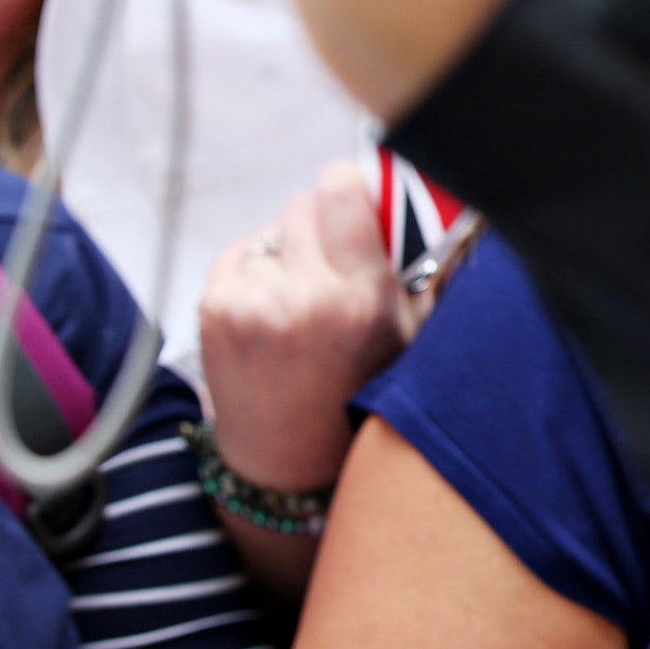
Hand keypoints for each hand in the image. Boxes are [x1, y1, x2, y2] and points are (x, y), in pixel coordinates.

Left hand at [200, 162, 425, 492]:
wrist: (286, 462)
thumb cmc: (359, 392)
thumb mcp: (411, 334)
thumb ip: (421, 266)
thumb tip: (435, 200)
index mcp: (361, 298)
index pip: (340, 190)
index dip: (347, 186)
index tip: (352, 197)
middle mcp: (304, 297)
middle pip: (304, 202)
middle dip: (320, 222)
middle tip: (332, 259)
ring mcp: (252, 303)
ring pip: (272, 229)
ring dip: (288, 250)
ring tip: (301, 297)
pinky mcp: (214, 309)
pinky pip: (240, 251)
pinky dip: (256, 268)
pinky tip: (272, 308)